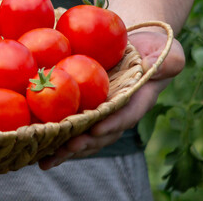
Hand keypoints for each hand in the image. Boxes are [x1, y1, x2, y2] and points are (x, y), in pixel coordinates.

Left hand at [39, 31, 184, 169]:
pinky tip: (34, 142)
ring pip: (82, 135)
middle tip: (67, 148)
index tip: (96, 130)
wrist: (135, 44)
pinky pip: (69, 123)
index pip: (126, 115)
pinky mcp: (84, 107)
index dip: (112, 124)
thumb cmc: (155, 47)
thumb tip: (153, 64)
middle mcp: (117, 113)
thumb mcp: (168, 50)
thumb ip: (168, 60)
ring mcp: (100, 113)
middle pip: (101, 133)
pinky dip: (53, 134)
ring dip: (65, 148)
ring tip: (46, 158)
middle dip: (84, 143)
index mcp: (138, 101)